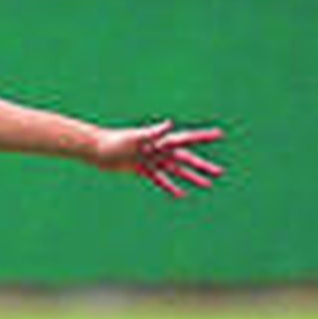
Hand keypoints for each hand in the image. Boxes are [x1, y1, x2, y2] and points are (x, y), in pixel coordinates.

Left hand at [93, 120, 224, 196]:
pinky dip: (169, 186)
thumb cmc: (115, 141)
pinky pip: (160, 180)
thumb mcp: (134, 137)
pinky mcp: (142, 170)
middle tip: (220, 172)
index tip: (219, 134)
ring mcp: (152, 160)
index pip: (186, 139)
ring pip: (176, 170)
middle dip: (202, 166)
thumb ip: (152, 132)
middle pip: (185, 158)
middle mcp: (159, 149)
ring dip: (191, 177)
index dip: (203, 137)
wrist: (97, 150)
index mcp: (160, 140)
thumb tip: (169, 124)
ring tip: (207, 184)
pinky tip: (180, 194)